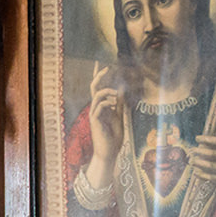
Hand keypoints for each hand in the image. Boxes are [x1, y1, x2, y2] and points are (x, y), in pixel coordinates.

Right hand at [85, 65, 125, 186]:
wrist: (109, 152)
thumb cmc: (113, 137)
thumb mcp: (119, 117)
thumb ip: (119, 105)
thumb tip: (121, 91)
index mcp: (101, 107)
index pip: (98, 88)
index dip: (99, 76)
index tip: (101, 64)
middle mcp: (96, 108)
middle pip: (94, 88)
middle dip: (99, 76)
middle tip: (107, 68)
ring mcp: (94, 114)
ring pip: (96, 95)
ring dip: (107, 91)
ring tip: (117, 94)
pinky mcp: (95, 121)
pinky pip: (98, 106)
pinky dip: (107, 102)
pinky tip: (114, 104)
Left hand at [192, 132, 215, 207]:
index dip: (206, 139)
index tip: (197, 138)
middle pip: (213, 154)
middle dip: (200, 152)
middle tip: (190, 150)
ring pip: (211, 166)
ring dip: (199, 163)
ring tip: (190, 161)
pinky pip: (213, 177)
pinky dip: (204, 176)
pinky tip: (196, 173)